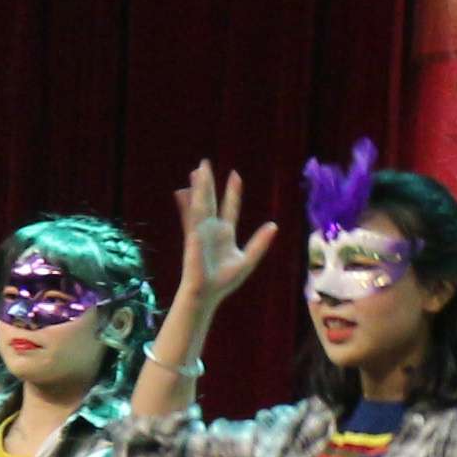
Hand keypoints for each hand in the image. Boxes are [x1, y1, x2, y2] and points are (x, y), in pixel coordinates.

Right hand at [174, 163, 273, 318]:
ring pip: (200, 205)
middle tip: (204, 163)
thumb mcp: (248, 260)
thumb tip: (273, 225)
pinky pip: (190, 218)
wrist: (207, 294)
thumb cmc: (224, 281)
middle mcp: (212, 229)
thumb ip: (260, 243)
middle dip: (208, 183)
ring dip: (198, 189)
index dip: (232, 192)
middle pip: (211, 201)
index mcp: (225, 232)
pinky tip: (183, 193)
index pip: (230, 207)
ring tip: (197, 171)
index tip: (235, 175)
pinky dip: (187, 206)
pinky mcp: (192, 238)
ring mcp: (201, 232)